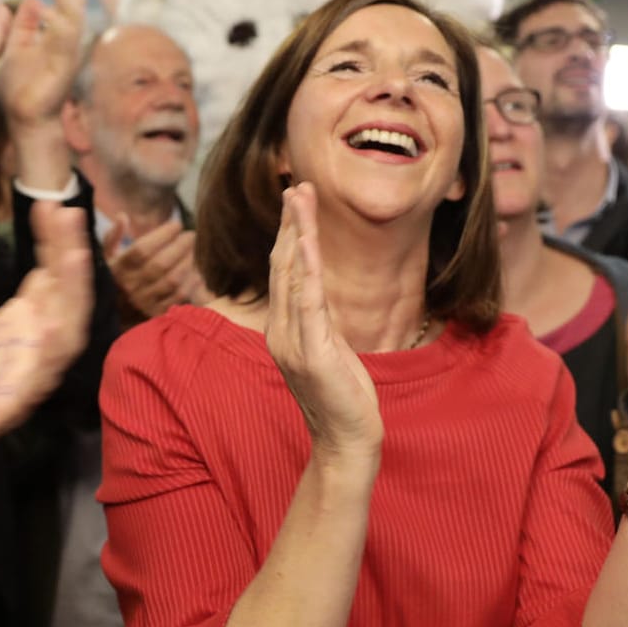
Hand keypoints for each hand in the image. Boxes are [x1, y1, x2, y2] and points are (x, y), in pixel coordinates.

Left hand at [0, 0, 87, 127]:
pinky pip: (67, 39)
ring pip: (76, 15)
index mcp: (58, 37)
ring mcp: (68, 55)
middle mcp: (68, 43)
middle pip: (76, 3)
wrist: (23, 122)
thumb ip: (23, 26)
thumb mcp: (17, 47)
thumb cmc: (21, 89)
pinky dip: (58, 20)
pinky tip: (43, 8)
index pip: (66, 1)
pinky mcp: (64, 69)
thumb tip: (30, 0)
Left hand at [0, 201, 92, 473]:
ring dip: (73, 295)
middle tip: (67, 214)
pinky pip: (40, 376)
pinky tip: (49, 321)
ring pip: (66, 333)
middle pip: (64, 296)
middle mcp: (31, 347)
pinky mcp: (12, 404)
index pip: (48, 276)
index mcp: (17, 326)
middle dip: (70, 256)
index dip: (53, 243)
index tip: (49, 206)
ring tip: (74, 255)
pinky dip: (48, 350)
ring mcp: (27, 375)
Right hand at [103, 218, 207, 317]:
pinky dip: (191, 283)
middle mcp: (131, 286)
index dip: (162, 235)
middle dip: (180, 246)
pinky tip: (197, 272)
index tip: (176, 224)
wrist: (114, 313)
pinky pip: (179, 297)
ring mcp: (144, 301)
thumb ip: (112, 236)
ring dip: (188, 262)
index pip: (142, 249)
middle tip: (191, 235)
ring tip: (195, 250)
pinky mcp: (157, 313)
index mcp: (118, 268)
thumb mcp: (106, 258)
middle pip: (160, 264)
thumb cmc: (115, 278)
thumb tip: (122, 216)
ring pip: (172, 280)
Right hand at [266, 183, 381, 456]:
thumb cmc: (342, 397)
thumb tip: (317, 290)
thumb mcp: (329, 349)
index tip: (296, 200)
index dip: (288, 234)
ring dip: (296, 234)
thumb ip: (318, 319)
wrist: (346, 441)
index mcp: (283, 330)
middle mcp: (281, 332)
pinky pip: (308, 302)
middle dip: (289, 223)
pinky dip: (305, 269)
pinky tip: (305, 242)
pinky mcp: (312, 351)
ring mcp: (293, 342)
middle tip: (297, 185)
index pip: (283, 272)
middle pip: (282, 266)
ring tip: (299, 199)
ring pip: (292, 276)